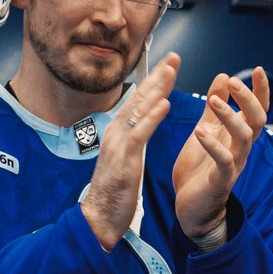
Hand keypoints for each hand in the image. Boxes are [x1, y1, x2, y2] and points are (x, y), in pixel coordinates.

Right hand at [80, 53, 179, 250]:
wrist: (98, 217)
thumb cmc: (114, 192)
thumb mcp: (126, 160)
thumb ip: (133, 141)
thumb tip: (142, 127)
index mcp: (118, 133)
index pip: (138, 102)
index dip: (154, 82)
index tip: (169, 66)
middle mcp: (116, 133)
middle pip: (139, 99)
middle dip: (157, 76)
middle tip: (174, 57)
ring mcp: (118, 144)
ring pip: (139, 110)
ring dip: (156, 89)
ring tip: (171, 70)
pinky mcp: (124, 159)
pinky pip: (140, 134)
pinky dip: (152, 117)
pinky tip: (164, 103)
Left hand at [173, 68, 269, 244]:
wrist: (190, 207)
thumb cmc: (199, 169)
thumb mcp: (206, 130)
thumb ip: (214, 106)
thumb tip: (224, 77)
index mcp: (238, 135)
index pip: (257, 109)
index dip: (260, 91)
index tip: (259, 70)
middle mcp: (241, 149)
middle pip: (258, 120)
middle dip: (249, 99)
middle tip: (234, 82)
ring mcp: (234, 165)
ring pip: (244, 138)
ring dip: (230, 117)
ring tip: (213, 101)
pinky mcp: (220, 180)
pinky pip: (223, 162)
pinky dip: (213, 145)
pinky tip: (200, 132)